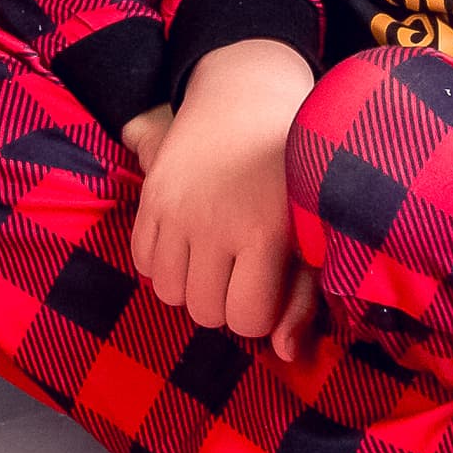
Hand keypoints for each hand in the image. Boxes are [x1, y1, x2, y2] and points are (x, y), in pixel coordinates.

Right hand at [128, 40, 320, 356]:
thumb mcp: (310, 232)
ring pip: (168, 292)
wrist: (249, 97)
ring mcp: (176, 208)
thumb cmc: (293, 175)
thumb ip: (304, 298)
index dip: (259, 312)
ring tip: (216, 255)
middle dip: (225, 300)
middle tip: (244, 267)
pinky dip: (163, 261)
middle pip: (204, 312)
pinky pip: (142, 261)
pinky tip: (190, 238)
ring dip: (191, 284)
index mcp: (265, 231)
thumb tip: (287, 356)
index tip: (271, 285)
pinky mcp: (151, 195)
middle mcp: (215, 221)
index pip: (245, 319)